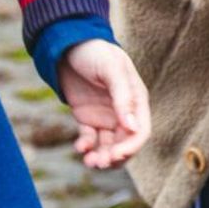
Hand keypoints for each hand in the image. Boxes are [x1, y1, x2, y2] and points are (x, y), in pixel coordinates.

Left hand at [59, 39, 150, 168]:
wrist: (68, 44)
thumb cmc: (96, 52)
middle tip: (100, 163)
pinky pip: (90, 138)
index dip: (131, 146)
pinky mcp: (87, 117)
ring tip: (89, 162)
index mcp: (137, 100)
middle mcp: (124, 112)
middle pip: (125, 143)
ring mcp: (106, 116)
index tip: (117, 155)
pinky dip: (86, 146)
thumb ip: (123, 97)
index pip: (141, 131)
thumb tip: (132, 127)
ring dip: (101, 156)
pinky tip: (80, 147)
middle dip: (115, 156)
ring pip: (108, 145)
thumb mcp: (112, 70)